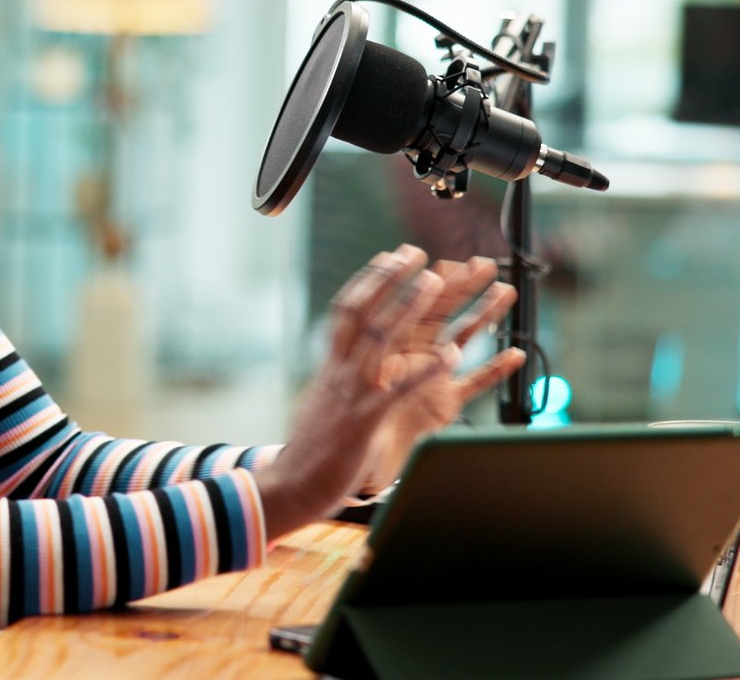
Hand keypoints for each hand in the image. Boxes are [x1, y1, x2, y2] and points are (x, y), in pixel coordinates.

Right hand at [253, 247, 522, 540]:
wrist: (288, 488)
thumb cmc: (310, 452)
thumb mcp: (321, 404)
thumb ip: (335, 380)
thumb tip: (343, 364)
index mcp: (330, 367)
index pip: (347, 311)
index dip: (370, 281)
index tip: (390, 257)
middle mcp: (339, 372)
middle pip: (363, 312)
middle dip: (390, 279)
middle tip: (415, 253)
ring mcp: (351, 393)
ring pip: (381, 339)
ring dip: (409, 307)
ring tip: (436, 281)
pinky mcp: (364, 420)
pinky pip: (399, 389)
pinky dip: (426, 370)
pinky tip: (450, 355)